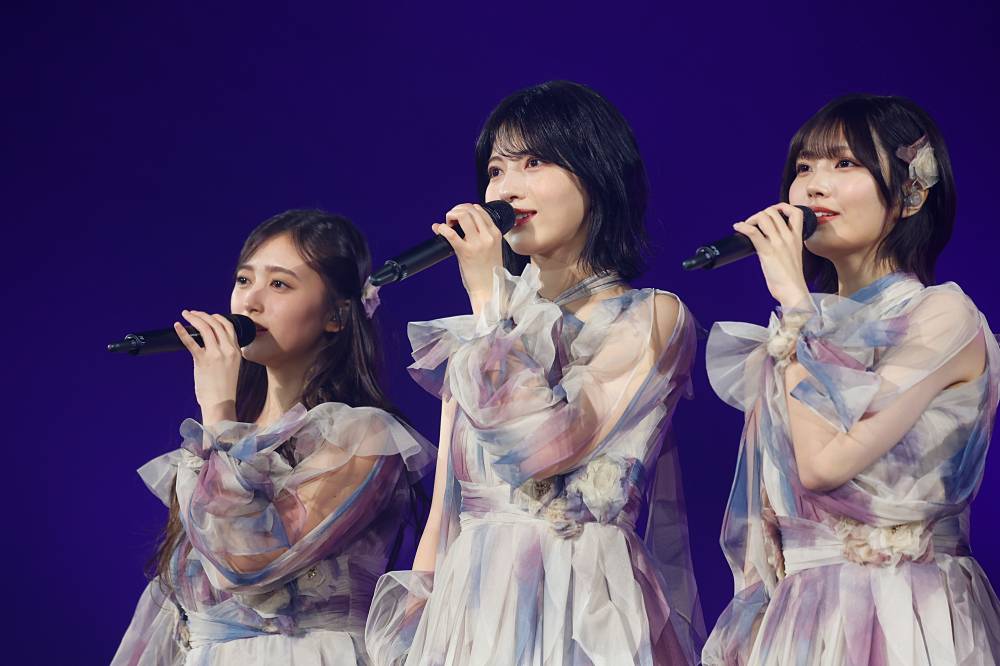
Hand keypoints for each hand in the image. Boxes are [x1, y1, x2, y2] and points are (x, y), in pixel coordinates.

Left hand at [175, 310, 240, 426]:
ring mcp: (216, 355)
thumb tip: (209, 345)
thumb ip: (224, 354)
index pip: (229, 326)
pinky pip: (191, 342)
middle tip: (193, 312)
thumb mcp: (231, 367)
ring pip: (205, 329)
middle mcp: (228, 350)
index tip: (208, 315)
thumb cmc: (224, 389)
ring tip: (186, 314)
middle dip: (203, 315)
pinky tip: (177, 326)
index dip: (217, 317)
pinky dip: (182, 332)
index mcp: (236, 351)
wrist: (221, 403)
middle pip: (216, 324)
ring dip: (194, 318)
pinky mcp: (203, 361)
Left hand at [432, 203, 503, 313]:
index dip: (466, 208)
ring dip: (451, 215)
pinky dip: (443, 228)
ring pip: (463, 216)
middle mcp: (488, 236)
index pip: (480, 210)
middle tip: (451, 220)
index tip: (459, 216)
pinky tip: (440, 229)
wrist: (489, 289)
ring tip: (447, 224)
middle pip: (470, 210)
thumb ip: (479, 235)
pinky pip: (452, 234)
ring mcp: (477, 243)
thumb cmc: (488, 271)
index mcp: (495, 233)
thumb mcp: (491, 248)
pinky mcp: (466, 252)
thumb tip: (456, 224)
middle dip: (457, 210)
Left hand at [732, 203, 810, 310]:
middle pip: (774, 212)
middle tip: (754, 223)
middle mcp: (788, 237)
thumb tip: (769, 241)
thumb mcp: (793, 255)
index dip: (782, 207)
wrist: (793, 290)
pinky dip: (743, 226)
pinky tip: (738, 227)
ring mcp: (778, 243)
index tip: (772, 212)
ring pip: (764, 217)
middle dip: (761, 214)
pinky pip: (753, 232)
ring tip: (746, 227)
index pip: (795, 212)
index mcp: (797, 238)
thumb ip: (785, 245)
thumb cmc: (791, 278)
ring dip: (751, 219)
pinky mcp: (767, 251)